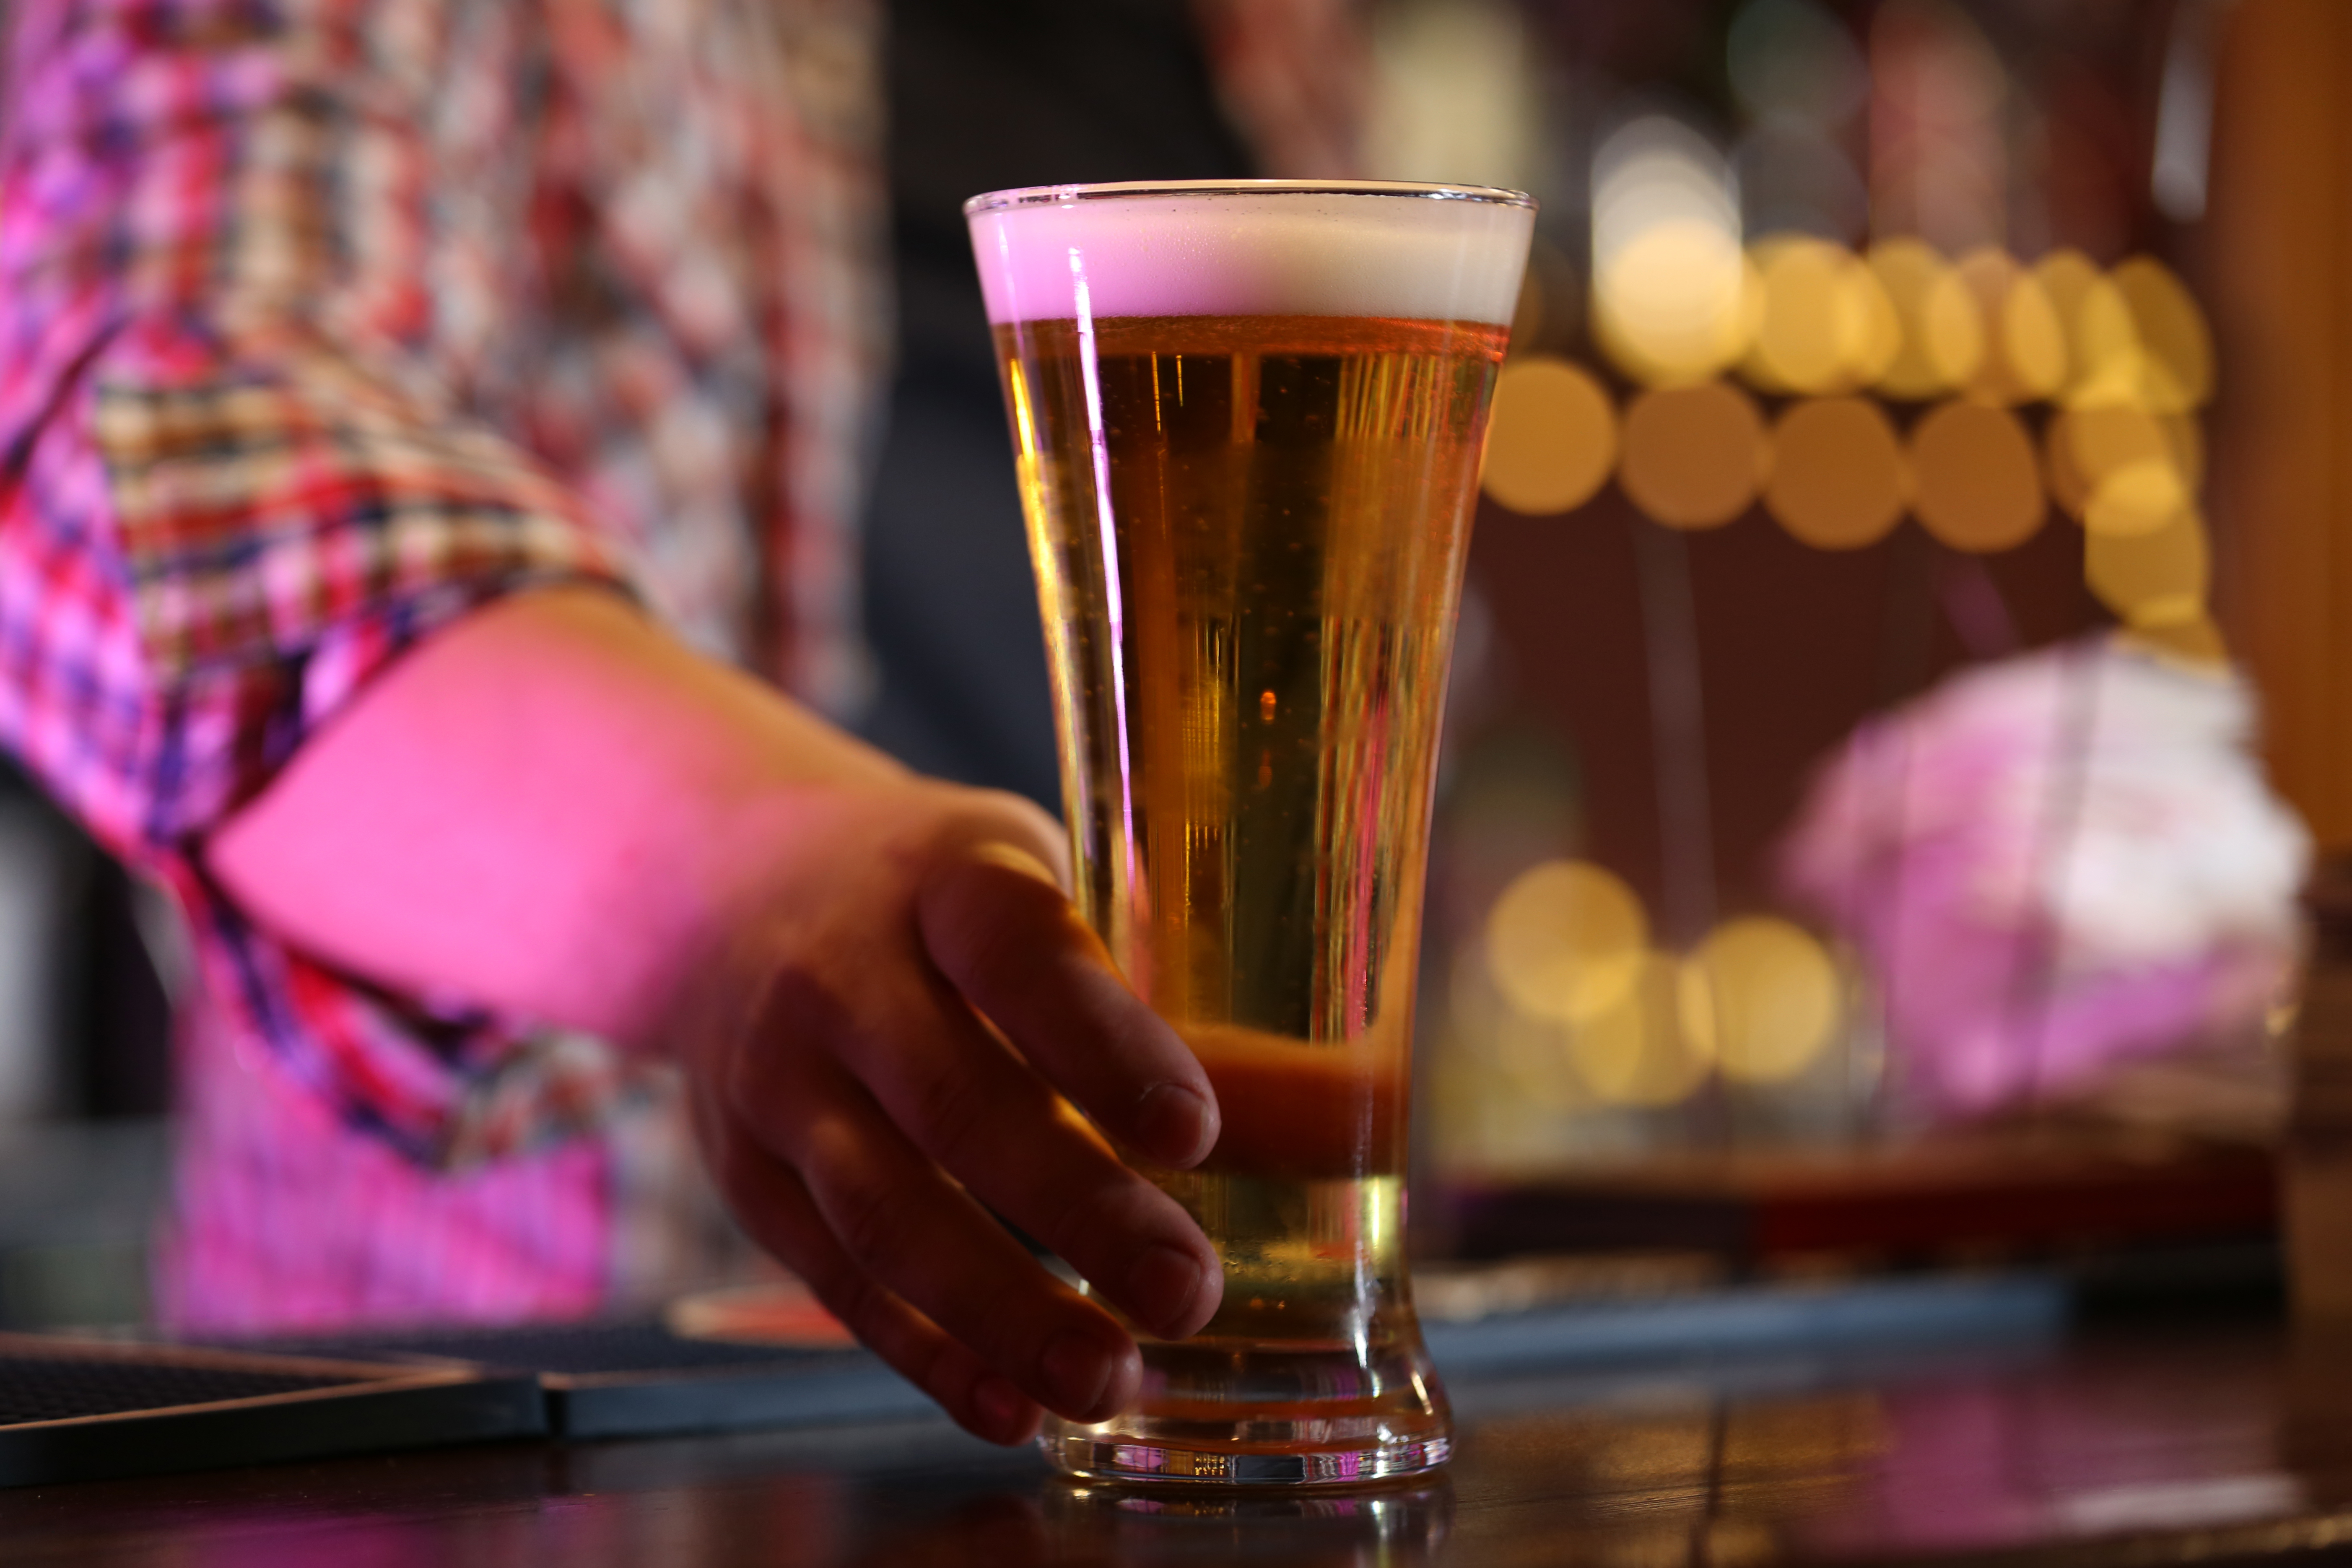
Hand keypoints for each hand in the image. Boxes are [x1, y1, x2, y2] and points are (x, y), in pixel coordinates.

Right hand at [675, 780, 1224, 1445]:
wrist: (723, 890)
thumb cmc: (935, 896)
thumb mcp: (1033, 880)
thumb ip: (1152, 979)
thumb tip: (1335, 1107)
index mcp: (941, 878)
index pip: (1021, 956)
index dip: (1107, 1045)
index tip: (1196, 1133)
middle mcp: (842, 974)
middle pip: (956, 1103)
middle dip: (1078, 1212)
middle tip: (1187, 1291)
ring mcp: (777, 1079)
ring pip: (884, 1212)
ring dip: (1002, 1312)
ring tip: (1111, 1381)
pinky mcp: (746, 1171)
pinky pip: (834, 1275)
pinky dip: (924, 1350)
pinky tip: (1010, 1408)